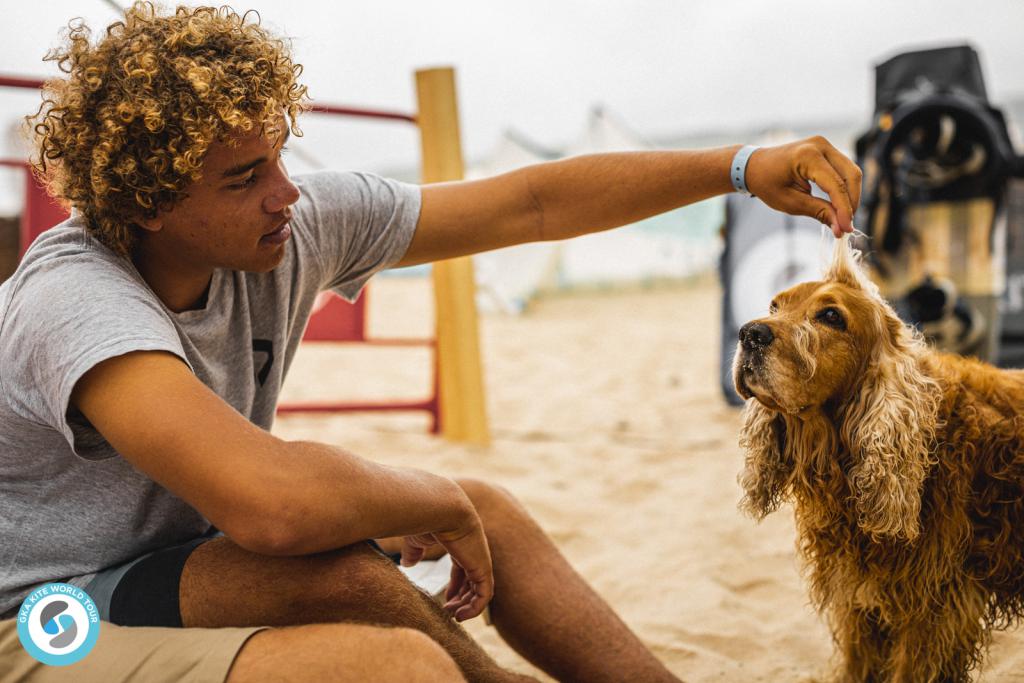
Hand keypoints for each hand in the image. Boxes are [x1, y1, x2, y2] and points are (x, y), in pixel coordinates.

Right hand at [399, 514, 493, 621]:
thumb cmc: (427, 519)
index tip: (444, 600)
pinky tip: (460, 616)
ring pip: (480, 591)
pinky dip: (475, 608)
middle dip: (461, 599)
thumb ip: (414, 552)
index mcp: (460, 544)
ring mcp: (480, 560)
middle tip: (448, 613)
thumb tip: (407, 563)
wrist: (441, 508)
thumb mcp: (417, 539)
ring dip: (467, 606)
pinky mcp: (483, 568)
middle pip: (472, 581)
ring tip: (454, 617)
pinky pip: (484, 595)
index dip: (455, 586)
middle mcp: (473, 553)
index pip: (462, 569)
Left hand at [744, 136, 862, 237]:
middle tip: (846, 225)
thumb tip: (840, 228)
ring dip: (850, 195)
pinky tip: (839, 205)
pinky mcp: (826, 149)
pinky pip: (843, 169)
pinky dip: (844, 187)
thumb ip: (818, 212)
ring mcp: (824, 144)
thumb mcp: (790, 202)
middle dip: (852, 201)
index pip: (836, 185)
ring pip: (851, 171)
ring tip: (843, 218)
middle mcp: (820, 145)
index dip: (844, 209)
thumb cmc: (767, 183)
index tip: (846, 229)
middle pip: (851, 174)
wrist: (753, 166)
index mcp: (807, 156)